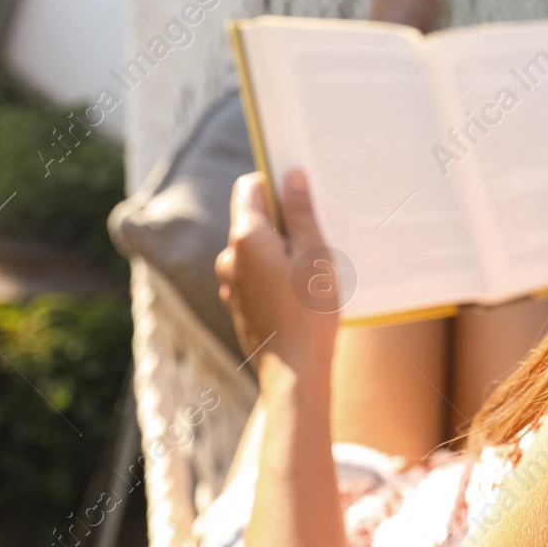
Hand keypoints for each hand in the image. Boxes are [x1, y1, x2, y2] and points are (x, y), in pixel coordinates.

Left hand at [216, 170, 340, 379]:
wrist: (294, 371)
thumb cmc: (310, 310)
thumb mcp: (315, 253)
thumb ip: (301, 212)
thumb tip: (292, 175)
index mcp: (246, 237)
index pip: (248, 187)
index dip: (274, 183)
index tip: (300, 193)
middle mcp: (230, 257)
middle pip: (253, 219)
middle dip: (283, 221)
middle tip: (317, 235)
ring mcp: (231, 282)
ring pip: (256, 249)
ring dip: (280, 250)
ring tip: (313, 269)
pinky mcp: (238, 303)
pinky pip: (255, 274)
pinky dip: (274, 273)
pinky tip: (300, 291)